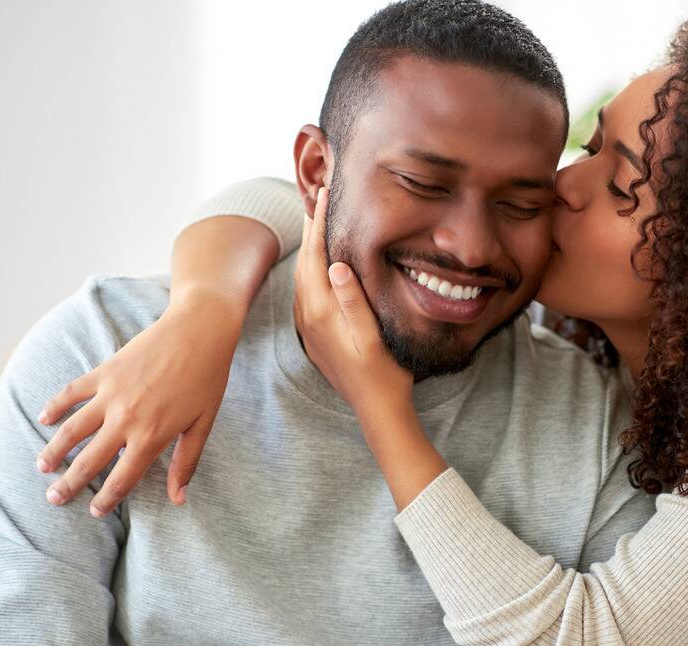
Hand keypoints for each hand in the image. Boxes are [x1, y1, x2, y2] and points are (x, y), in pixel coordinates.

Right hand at [35, 290, 241, 514]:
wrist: (199, 330)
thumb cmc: (207, 378)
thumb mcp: (203, 424)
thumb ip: (186, 463)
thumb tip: (179, 499)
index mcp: (152, 436)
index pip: (122, 478)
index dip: (107, 499)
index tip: (94, 512)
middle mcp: (126, 419)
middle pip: (90, 460)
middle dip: (69, 484)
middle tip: (53, 499)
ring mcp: (111, 394)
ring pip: (72, 430)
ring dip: (53, 451)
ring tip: (41, 467)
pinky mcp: (104, 371)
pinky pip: (72, 392)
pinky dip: (54, 405)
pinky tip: (42, 417)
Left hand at [293, 187, 413, 416]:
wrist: (376, 410)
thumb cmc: (384, 374)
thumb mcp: (373, 337)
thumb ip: (353, 301)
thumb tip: (336, 265)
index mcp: (322, 312)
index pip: (315, 255)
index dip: (318, 222)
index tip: (324, 193)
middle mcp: (309, 317)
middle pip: (305, 261)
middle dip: (310, 228)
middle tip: (319, 197)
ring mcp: (309, 327)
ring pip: (303, 276)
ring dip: (309, 247)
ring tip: (318, 222)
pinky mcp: (314, 335)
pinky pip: (306, 292)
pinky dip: (310, 269)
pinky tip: (320, 264)